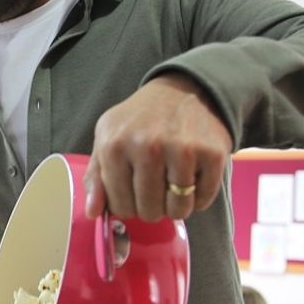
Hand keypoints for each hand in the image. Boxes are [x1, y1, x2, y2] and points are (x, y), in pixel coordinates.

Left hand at [84, 74, 232, 220]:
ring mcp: (182, 150)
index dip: (127, 206)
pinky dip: (198, 198)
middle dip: (151, 207)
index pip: (120, 206)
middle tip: (155, 188)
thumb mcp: (107, 138)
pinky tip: (191, 179)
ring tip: (172, 187)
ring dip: (175, 206)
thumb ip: (96, 176)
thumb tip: (92, 212)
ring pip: (177, 209)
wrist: (182, 90)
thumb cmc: (139, 120)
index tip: (133, 193)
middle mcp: (148, 147)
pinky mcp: (211, 154)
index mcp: (115, 145)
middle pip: (149, 211)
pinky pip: (203, 200)